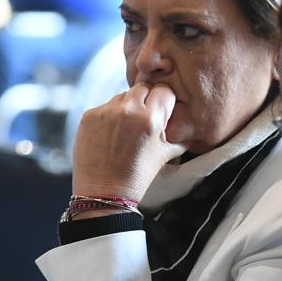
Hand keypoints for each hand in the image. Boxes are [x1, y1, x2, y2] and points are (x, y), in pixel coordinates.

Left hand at [70, 83, 186, 203]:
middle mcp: (129, 110)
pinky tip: (110, 135)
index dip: (164, 101)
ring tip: (125, 130)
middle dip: (146, 99)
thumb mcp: (166, 155)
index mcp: (151, 119)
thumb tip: (192, 125)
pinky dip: (109, 116)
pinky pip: (105, 106)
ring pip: (123, 95)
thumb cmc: (138, 176)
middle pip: (143, 87)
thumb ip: (181, 136)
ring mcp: (107, 111)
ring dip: (127, 107)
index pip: (164, 90)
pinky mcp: (89, 115)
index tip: (161, 111)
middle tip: (143, 119)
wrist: (104, 193)